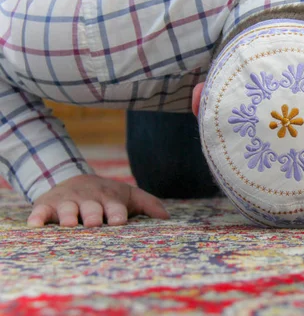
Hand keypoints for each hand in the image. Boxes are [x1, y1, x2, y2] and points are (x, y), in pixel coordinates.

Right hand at [27, 175, 169, 227]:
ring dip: (68, 217)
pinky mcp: (47, 205)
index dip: (117, 214)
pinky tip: (35, 225)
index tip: (119, 221)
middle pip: (91, 210)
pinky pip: (41, 211)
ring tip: (69, 225)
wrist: (76, 180)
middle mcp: (89, 200)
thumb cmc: (108, 196)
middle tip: (94, 223)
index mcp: (110, 200)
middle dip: (93, 216)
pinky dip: (37, 217)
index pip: (116, 208)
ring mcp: (67, 202)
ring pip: (67, 211)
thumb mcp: (129, 196)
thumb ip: (149, 205)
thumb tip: (168, 218)